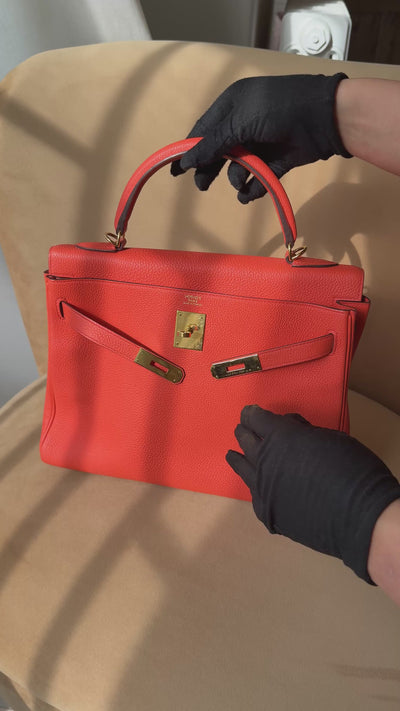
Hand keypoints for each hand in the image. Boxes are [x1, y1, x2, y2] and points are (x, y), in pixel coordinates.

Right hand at [172, 74, 350, 202]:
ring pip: (239, 167)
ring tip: (240, 186)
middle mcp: (244, 123)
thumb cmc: (279, 110)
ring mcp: (261, 143)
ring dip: (236, 179)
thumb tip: (185, 160)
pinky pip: (258, 178)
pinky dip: (253, 188)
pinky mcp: (277, 161)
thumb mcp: (240, 123)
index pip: (204, 131)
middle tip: (203, 186)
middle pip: (219, 152)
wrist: (324, 118)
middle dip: (211, 169)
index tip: (177, 171)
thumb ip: (213, 144)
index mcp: (232, 106)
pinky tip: (250, 194)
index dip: (189, 150)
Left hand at [226, 406, 399, 582]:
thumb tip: (292, 430)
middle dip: (244, 432)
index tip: (250, 412)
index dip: (252, 414)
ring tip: (232, 454)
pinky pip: (254, 493)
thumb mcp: (330, 438)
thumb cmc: (353, 470)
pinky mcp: (266, 511)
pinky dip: (254, 486)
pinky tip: (254, 485)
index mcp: (281, 436)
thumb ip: (304, 433)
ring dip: (239, 458)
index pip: (256, 419)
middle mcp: (265, 459)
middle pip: (246, 440)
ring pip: (243, 467)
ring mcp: (262, 487)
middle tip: (242, 430)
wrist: (358, 517)